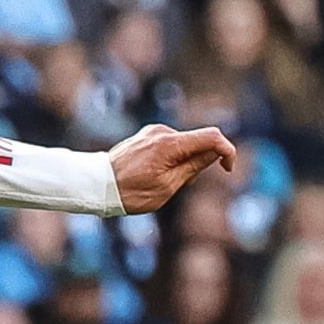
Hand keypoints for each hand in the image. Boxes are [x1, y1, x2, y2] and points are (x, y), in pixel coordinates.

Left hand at [108, 124, 239, 213]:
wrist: (96, 185)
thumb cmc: (131, 192)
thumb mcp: (168, 185)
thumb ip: (194, 166)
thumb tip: (216, 152)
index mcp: (169, 144)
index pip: (212, 137)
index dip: (227, 151)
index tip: (227, 169)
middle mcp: (161, 131)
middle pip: (198, 141)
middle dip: (200, 162)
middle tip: (180, 184)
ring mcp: (152, 132)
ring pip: (184, 145)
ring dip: (184, 162)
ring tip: (160, 181)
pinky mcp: (146, 136)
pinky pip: (170, 145)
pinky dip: (172, 158)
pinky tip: (154, 174)